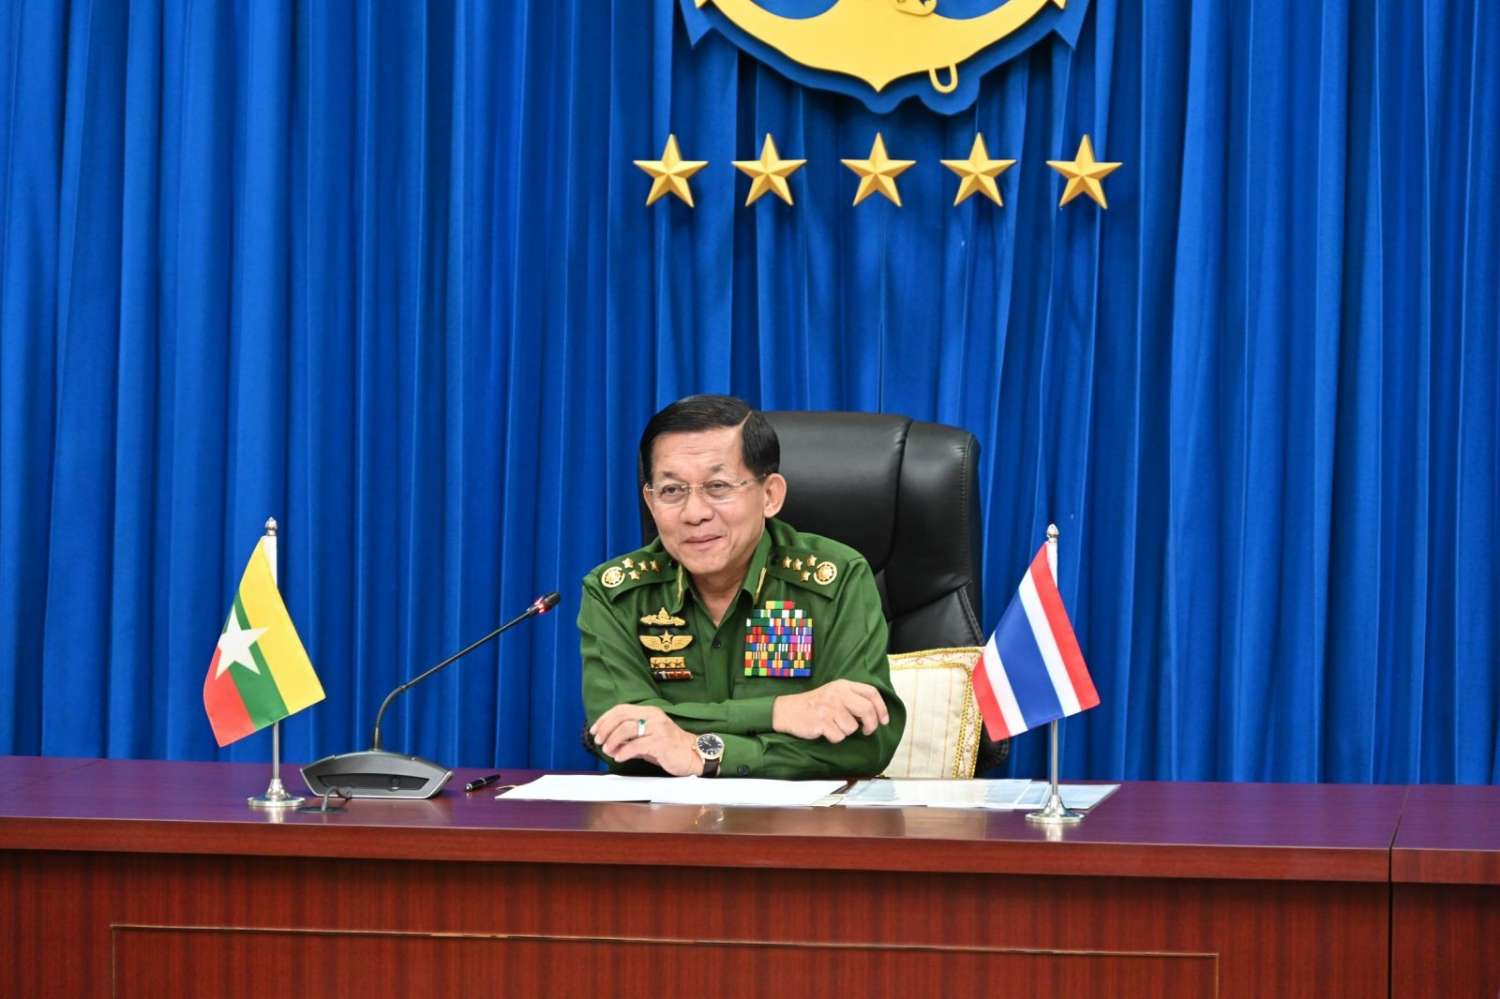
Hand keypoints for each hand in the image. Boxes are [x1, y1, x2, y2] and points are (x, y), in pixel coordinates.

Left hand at [590, 704, 702, 775]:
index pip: (621, 709)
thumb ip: (630, 736)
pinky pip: (636, 745)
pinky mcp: (661, 742)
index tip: (595, 730)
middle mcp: (653, 716)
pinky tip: (619, 757)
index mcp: (649, 711)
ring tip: (608, 750)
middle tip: (598, 740)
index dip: (604, 719)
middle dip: (605, 728)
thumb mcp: (647, 737)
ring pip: (626, 729)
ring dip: (612, 741)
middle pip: (621, 716)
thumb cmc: (669, 747)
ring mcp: (658, 728)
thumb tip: (609, 740)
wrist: (692, 755)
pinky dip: (624, 751)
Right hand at [772, 679, 889, 743]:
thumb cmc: (814, 705)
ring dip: (846, 732)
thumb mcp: (834, 693)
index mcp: (843, 685)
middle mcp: (837, 694)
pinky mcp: (822, 721)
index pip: (871, 693)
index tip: (884, 721)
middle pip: (867, 710)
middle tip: (867, 731)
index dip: (882, 708)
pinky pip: (839, 736)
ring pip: (852, 727)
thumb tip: (875, 715)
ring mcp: (829, 707)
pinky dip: (834, 738)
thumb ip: (853, 698)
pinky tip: (825, 731)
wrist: (788, 711)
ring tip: (834, 726)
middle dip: (871, 724)